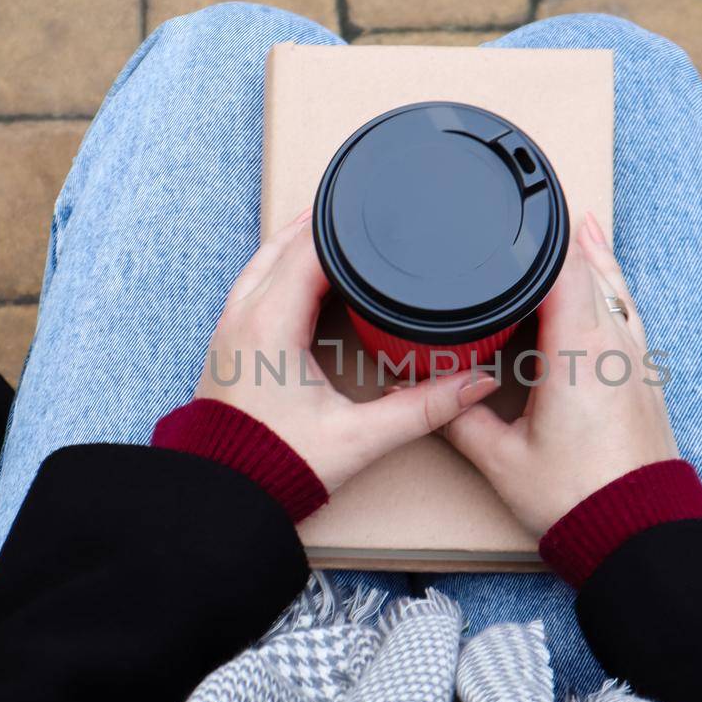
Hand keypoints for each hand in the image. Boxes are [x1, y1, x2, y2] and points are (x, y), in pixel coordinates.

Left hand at [195, 208, 499, 491]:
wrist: (224, 497)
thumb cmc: (277, 466)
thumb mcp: (360, 437)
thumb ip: (424, 408)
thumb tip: (477, 384)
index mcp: (271, 324)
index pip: (309, 249)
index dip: (344, 223)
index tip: (378, 205)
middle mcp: (242, 316)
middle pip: (284, 243)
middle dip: (324, 223)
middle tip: (367, 206)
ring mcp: (229, 327)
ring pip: (263, 259)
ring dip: (299, 241)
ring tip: (341, 229)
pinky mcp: (229, 342)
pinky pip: (253, 282)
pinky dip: (280, 265)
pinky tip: (306, 272)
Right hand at [444, 216, 679, 535]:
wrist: (639, 533)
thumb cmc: (577, 498)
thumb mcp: (500, 458)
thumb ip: (456, 417)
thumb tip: (417, 388)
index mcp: (579, 348)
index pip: (563, 267)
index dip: (538, 235)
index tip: (513, 212)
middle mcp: (614, 343)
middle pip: (591, 268)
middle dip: (560, 241)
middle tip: (532, 211)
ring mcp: (636, 359)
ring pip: (616, 289)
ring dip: (594, 259)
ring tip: (576, 228)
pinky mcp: (644, 379)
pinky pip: (628, 316)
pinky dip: (613, 291)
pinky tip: (605, 289)